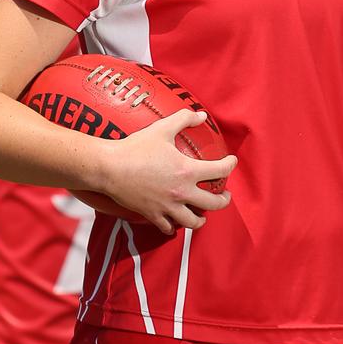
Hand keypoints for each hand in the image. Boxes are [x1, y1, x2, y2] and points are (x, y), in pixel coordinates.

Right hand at [98, 109, 237, 234]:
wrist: (110, 168)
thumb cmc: (136, 147)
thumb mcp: (162, 128)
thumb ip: (184, 119)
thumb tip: (201, 115)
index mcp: (187, 171)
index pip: (219, 171)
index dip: (230, 165)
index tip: (232, 161)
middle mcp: (181, 192)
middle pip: (212, 203)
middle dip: (223, 200)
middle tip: (225, 194)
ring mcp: (168, 207)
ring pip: (193, 221)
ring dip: (202, 217)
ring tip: (203, 214)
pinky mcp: (153, 215)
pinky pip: (169, 227)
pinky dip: (175, 226)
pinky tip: (176, 222)